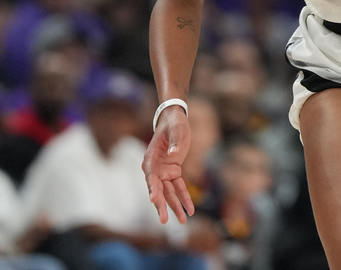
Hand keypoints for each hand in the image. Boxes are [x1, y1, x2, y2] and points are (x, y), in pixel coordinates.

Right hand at [142, 106, 193, 223]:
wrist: (175, 120)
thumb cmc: (174, 124)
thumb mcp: (177, 129)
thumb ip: (175, 141)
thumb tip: (175, 154)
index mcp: (151, 157)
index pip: (150, 176)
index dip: (152, 188)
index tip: (154, 200)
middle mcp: (154, 168)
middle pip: (158, 189)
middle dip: (161, 205)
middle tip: (164, 221)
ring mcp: (163, 172)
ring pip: (168, 193)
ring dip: (175, 206)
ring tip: (183, 221)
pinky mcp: (172, 172)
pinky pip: (178, 188)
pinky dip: (184, 198)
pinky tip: (191, 210)